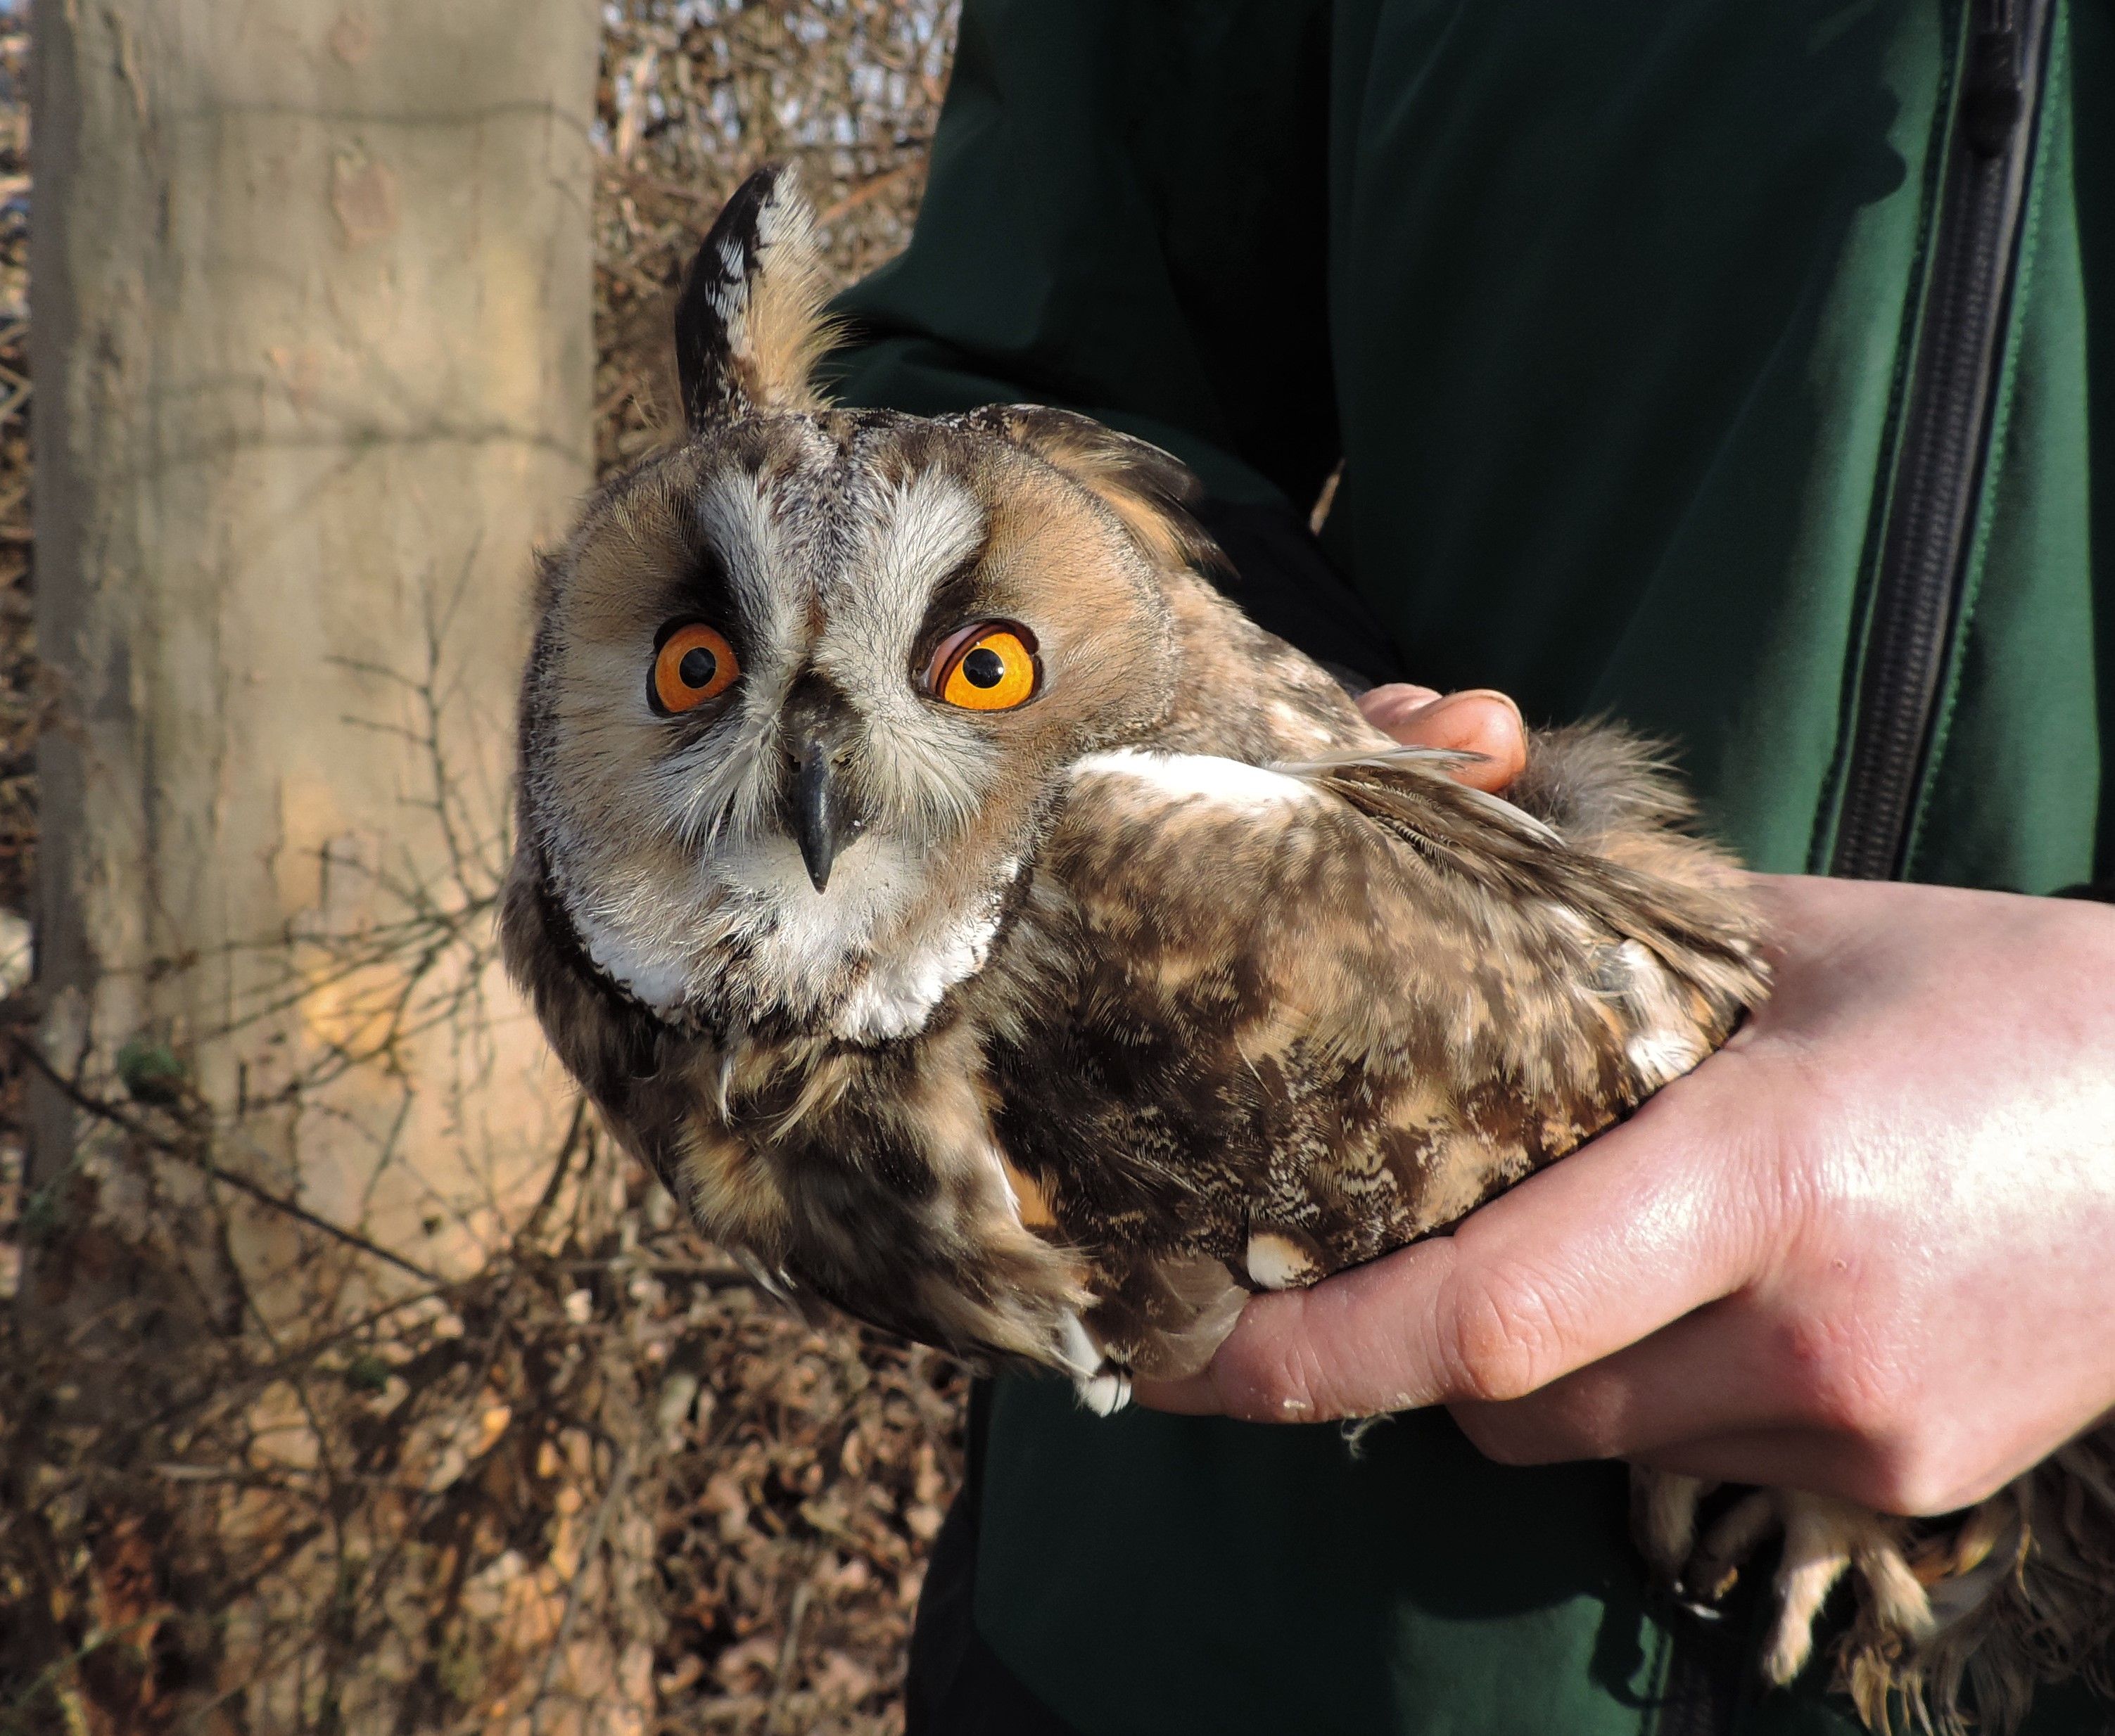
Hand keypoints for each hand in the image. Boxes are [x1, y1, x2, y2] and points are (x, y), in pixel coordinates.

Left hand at [1141, 692, 2114, 1517]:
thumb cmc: (2011, 997)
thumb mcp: (1792, 929)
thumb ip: (1597, 927)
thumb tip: (1432, 869)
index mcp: (1772, 1177)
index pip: (1483, 1312)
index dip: (1306, 1349)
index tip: (1176, 1351)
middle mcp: (1813, 1339)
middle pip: (1504, 1391)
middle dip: (1409, 1333)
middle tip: (1371, 1235)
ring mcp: (1864, 1436)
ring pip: (1588, 1438)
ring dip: (1529, 1360)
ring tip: (1571, 1237)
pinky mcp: (1906, 1483)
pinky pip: (1692, 1460)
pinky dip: (1643, 1388)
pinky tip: (1702, 1293)